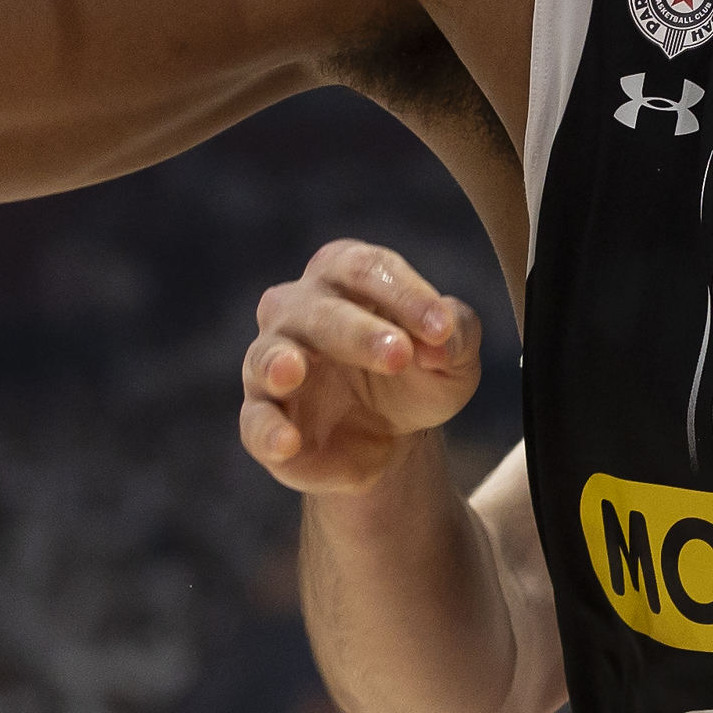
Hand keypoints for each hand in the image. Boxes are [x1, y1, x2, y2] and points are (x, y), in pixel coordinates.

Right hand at [238, 239, 482, 496]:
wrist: (395, 438)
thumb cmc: (419, 373)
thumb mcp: (454, 356)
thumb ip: (457, 334)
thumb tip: (444, 338)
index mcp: (346, 275)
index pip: (368, 268)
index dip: (406, 295)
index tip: (441, 329)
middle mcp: (298, 308)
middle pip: (320, 309)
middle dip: (359, 332)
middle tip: (399, 356)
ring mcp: (271, 362)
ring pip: (269, 355)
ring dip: (280, 362)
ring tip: (292, 372)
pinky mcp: (262, 416)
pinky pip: (255, 420)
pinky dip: (267, 431)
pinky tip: (287, 443)